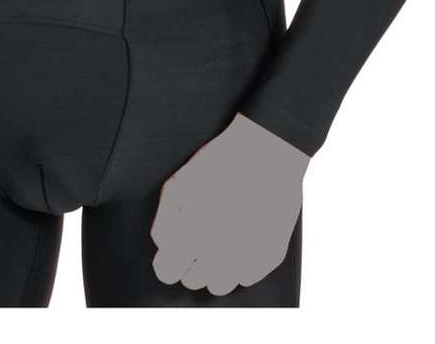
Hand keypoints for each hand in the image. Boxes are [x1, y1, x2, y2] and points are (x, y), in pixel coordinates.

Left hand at [150, 112, 309, 295]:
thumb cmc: (221, 161)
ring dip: (216, 268)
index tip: (174, 251)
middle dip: (192, 260)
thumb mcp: (179, 182)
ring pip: (220, 285)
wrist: (267, 149)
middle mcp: (218, 253)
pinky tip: (243, 237)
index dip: (168, 261)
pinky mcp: (270, 255)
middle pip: (193, 280)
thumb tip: (164, 246)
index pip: (167, 272)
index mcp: (191, 235)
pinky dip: (243, 263)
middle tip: (202, 235)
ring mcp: (247, 257)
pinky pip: (247, 276)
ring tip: (222, 240)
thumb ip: (164, 220)